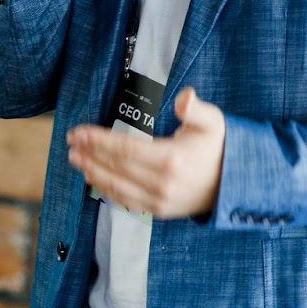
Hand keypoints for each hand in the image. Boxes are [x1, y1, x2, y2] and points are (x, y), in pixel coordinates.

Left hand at [67, 87, 225, 218]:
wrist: (236, 182)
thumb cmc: (220, 147)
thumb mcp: (213, 121)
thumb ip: (196, 108)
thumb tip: (185, 96)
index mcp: (171, 159)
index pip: (126, 148)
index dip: (100, 140)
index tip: (79, 131)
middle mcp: (162, 183)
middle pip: (116, 167)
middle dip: (90, 153)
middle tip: (71, 141)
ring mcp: (159, 201)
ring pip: (117, 187)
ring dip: (93, 172)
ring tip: (75, 158)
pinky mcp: (159, 211)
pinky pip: (126, 201)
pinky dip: (107, 190)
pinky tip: (94, 179)